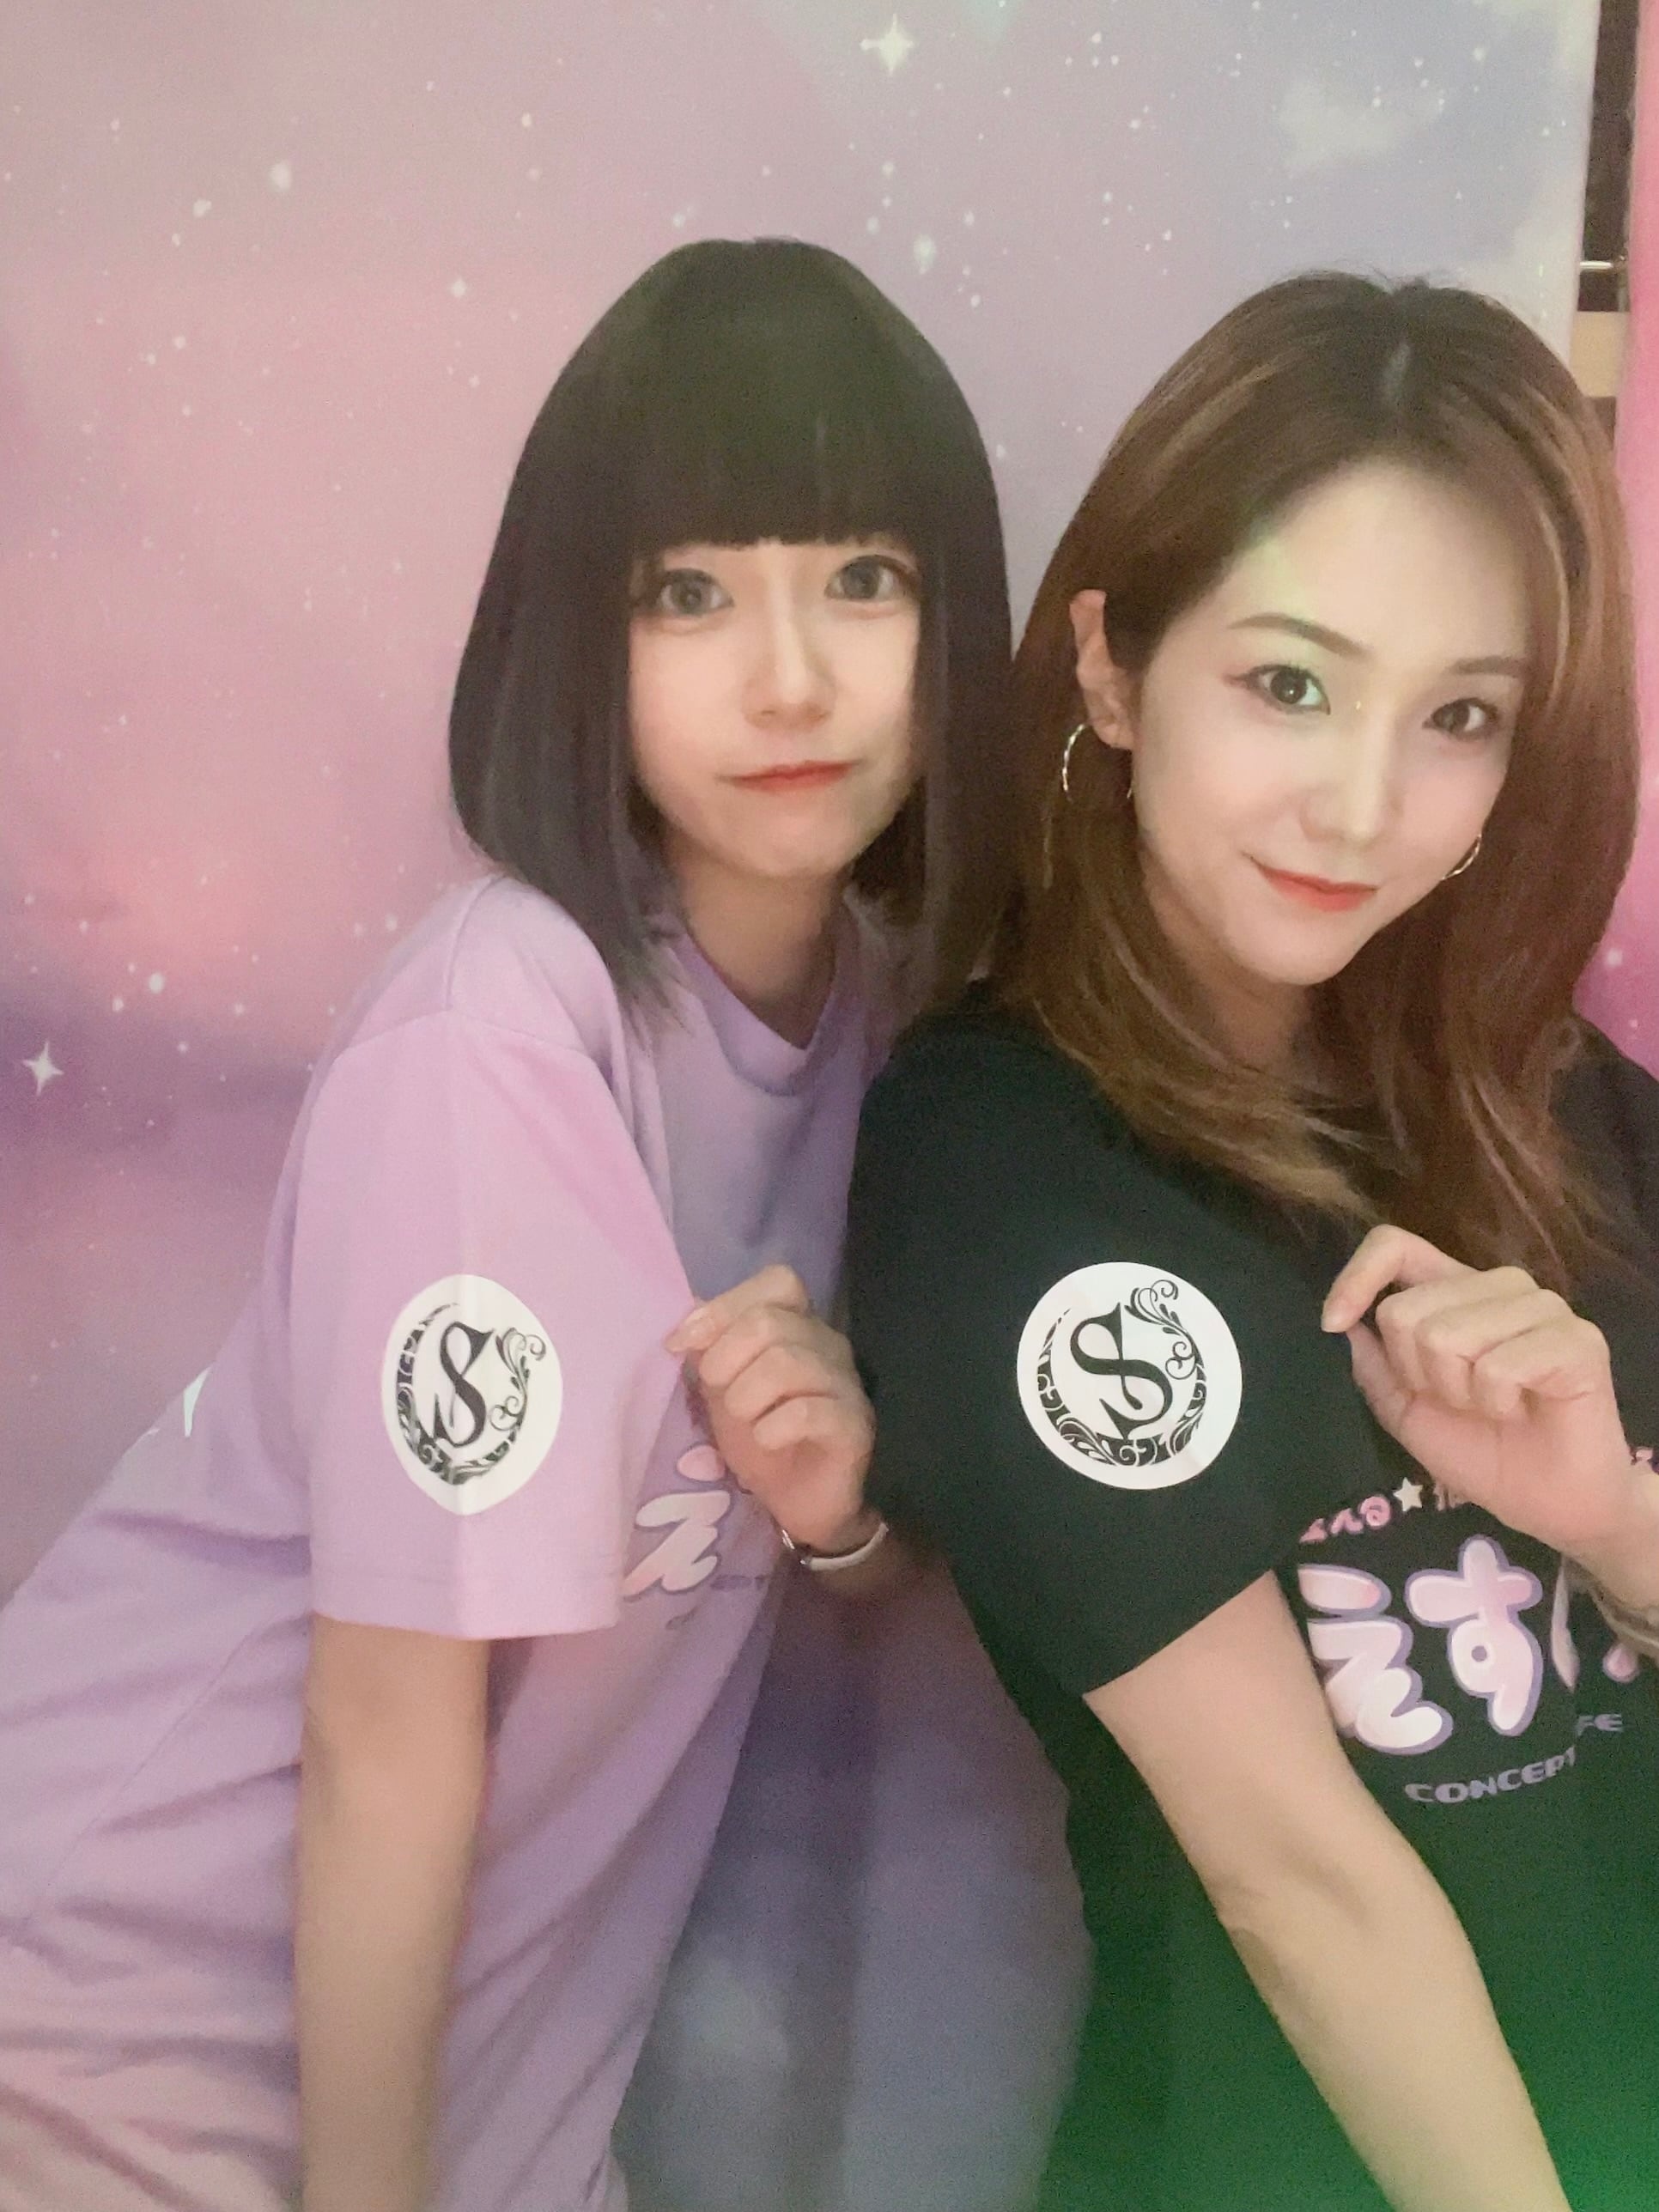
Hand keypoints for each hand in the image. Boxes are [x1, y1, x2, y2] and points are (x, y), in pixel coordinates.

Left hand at [665, 1265, 876, 1555]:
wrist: (796, 1501)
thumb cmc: (760, 1437)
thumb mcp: (722, 1387)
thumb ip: (709, 1346)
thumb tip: (689, 1309)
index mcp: (798, 1325)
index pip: (778, 1282)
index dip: (725, 1306)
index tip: (681, 1343)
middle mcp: (828, 1344)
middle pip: (770, 1322)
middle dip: (725, 1358)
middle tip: (716, 1391)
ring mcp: (846, 1384)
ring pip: (786, 1363)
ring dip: (746, 1396)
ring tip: (744, 1421)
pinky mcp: (854, 1426)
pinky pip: (808, 1412)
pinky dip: (773, 1428)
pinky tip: (767, 1440)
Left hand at [1322, 1225, 1649, 1569]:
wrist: (1550, 1505)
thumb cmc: (1482, 1453)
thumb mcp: (1407, 1411)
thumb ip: (1373, 1365)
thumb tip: (1341, 1321)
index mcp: (1456, 1291)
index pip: (1394, 1246)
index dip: (1356, 1277)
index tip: (1333, 1323)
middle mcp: (1500, 1286)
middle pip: (1407, 1308)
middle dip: (1417, 1373)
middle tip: (1459, 1402)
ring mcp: (1543, 1307)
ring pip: (1447, 1335)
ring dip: (1459, 1392)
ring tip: (1494, 1407)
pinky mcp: (1578, 1340)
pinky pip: (1498, 1366)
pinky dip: (1497, 1403)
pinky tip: (1522, 1412)